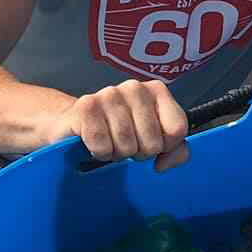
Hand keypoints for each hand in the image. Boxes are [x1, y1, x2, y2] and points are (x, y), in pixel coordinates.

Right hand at [57, 79, 190, 170]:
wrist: (73, 124)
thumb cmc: (118, 131)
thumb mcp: (153, 140)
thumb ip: (175, 152)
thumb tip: (163, 164)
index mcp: (157, 91)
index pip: (177, 129)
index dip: (165, 146)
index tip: (150, 142)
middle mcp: (135, 88)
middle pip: (153, 142)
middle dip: (139, 152)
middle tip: (126, 144)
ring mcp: (109, 94)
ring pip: (127, 145)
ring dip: (117, 153)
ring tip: (110, 142)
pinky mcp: (86, 107)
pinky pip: (103, 145)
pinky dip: (100, 152)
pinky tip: (95, 143)